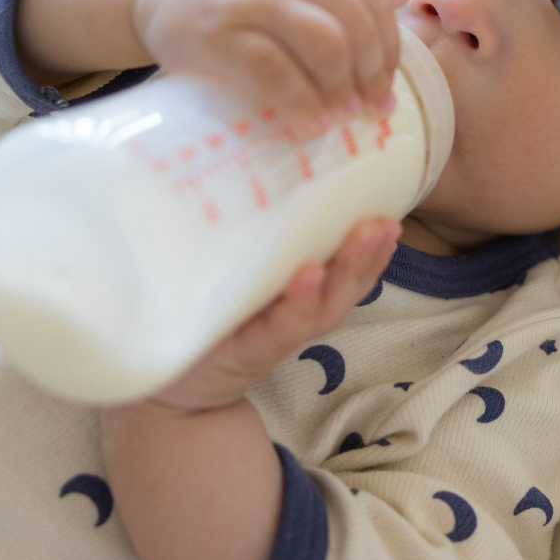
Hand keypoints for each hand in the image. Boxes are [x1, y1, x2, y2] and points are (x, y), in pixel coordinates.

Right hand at [129, 0, 412, 134]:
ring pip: (326, 48)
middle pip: (356, 28)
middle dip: (371, 78)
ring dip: (342, 92)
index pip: (373, 1)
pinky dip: (301, 105)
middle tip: (370, 112)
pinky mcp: (217, 32)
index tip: (386, 86)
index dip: (388, 51)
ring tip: (341, 119)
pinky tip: (310, 124)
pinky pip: (275, 74)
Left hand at [141, 218, 400, 413]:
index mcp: (296, 297)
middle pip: (341, 286)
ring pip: (321, 307)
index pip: (344, 272)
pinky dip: (297, 305)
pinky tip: (308, 276)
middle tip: (386, 223)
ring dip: (346, 270)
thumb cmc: (200, 320)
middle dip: (366, 255)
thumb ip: (249, 238)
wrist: (167, 390)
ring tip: (366, 236)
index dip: (371, 251)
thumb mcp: (229, 274)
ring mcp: (269, 335)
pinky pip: (276, 329)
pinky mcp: (240, 351)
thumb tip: (264, 170)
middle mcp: (292, 317)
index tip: (392, 216)